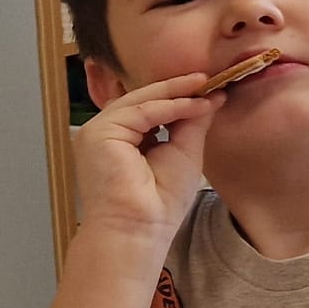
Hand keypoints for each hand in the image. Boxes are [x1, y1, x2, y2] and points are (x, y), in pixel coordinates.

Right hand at [72, 72, 222, 246]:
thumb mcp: (183, 153)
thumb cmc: (159, 203)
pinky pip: (141, 111)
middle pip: (142, 100)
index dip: (178, 97)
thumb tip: (210, 97)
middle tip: (207, 77)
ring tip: (205, 86)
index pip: (149, 109)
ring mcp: (98, 131)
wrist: (139, 230)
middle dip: (176, 88)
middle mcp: (105, 133)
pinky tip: (196, 104)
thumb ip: (191, 124)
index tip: (211, 90)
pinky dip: (170, 106)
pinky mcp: (99, 133)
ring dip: (176, 92)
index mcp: (121, 139)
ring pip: (140, 101)